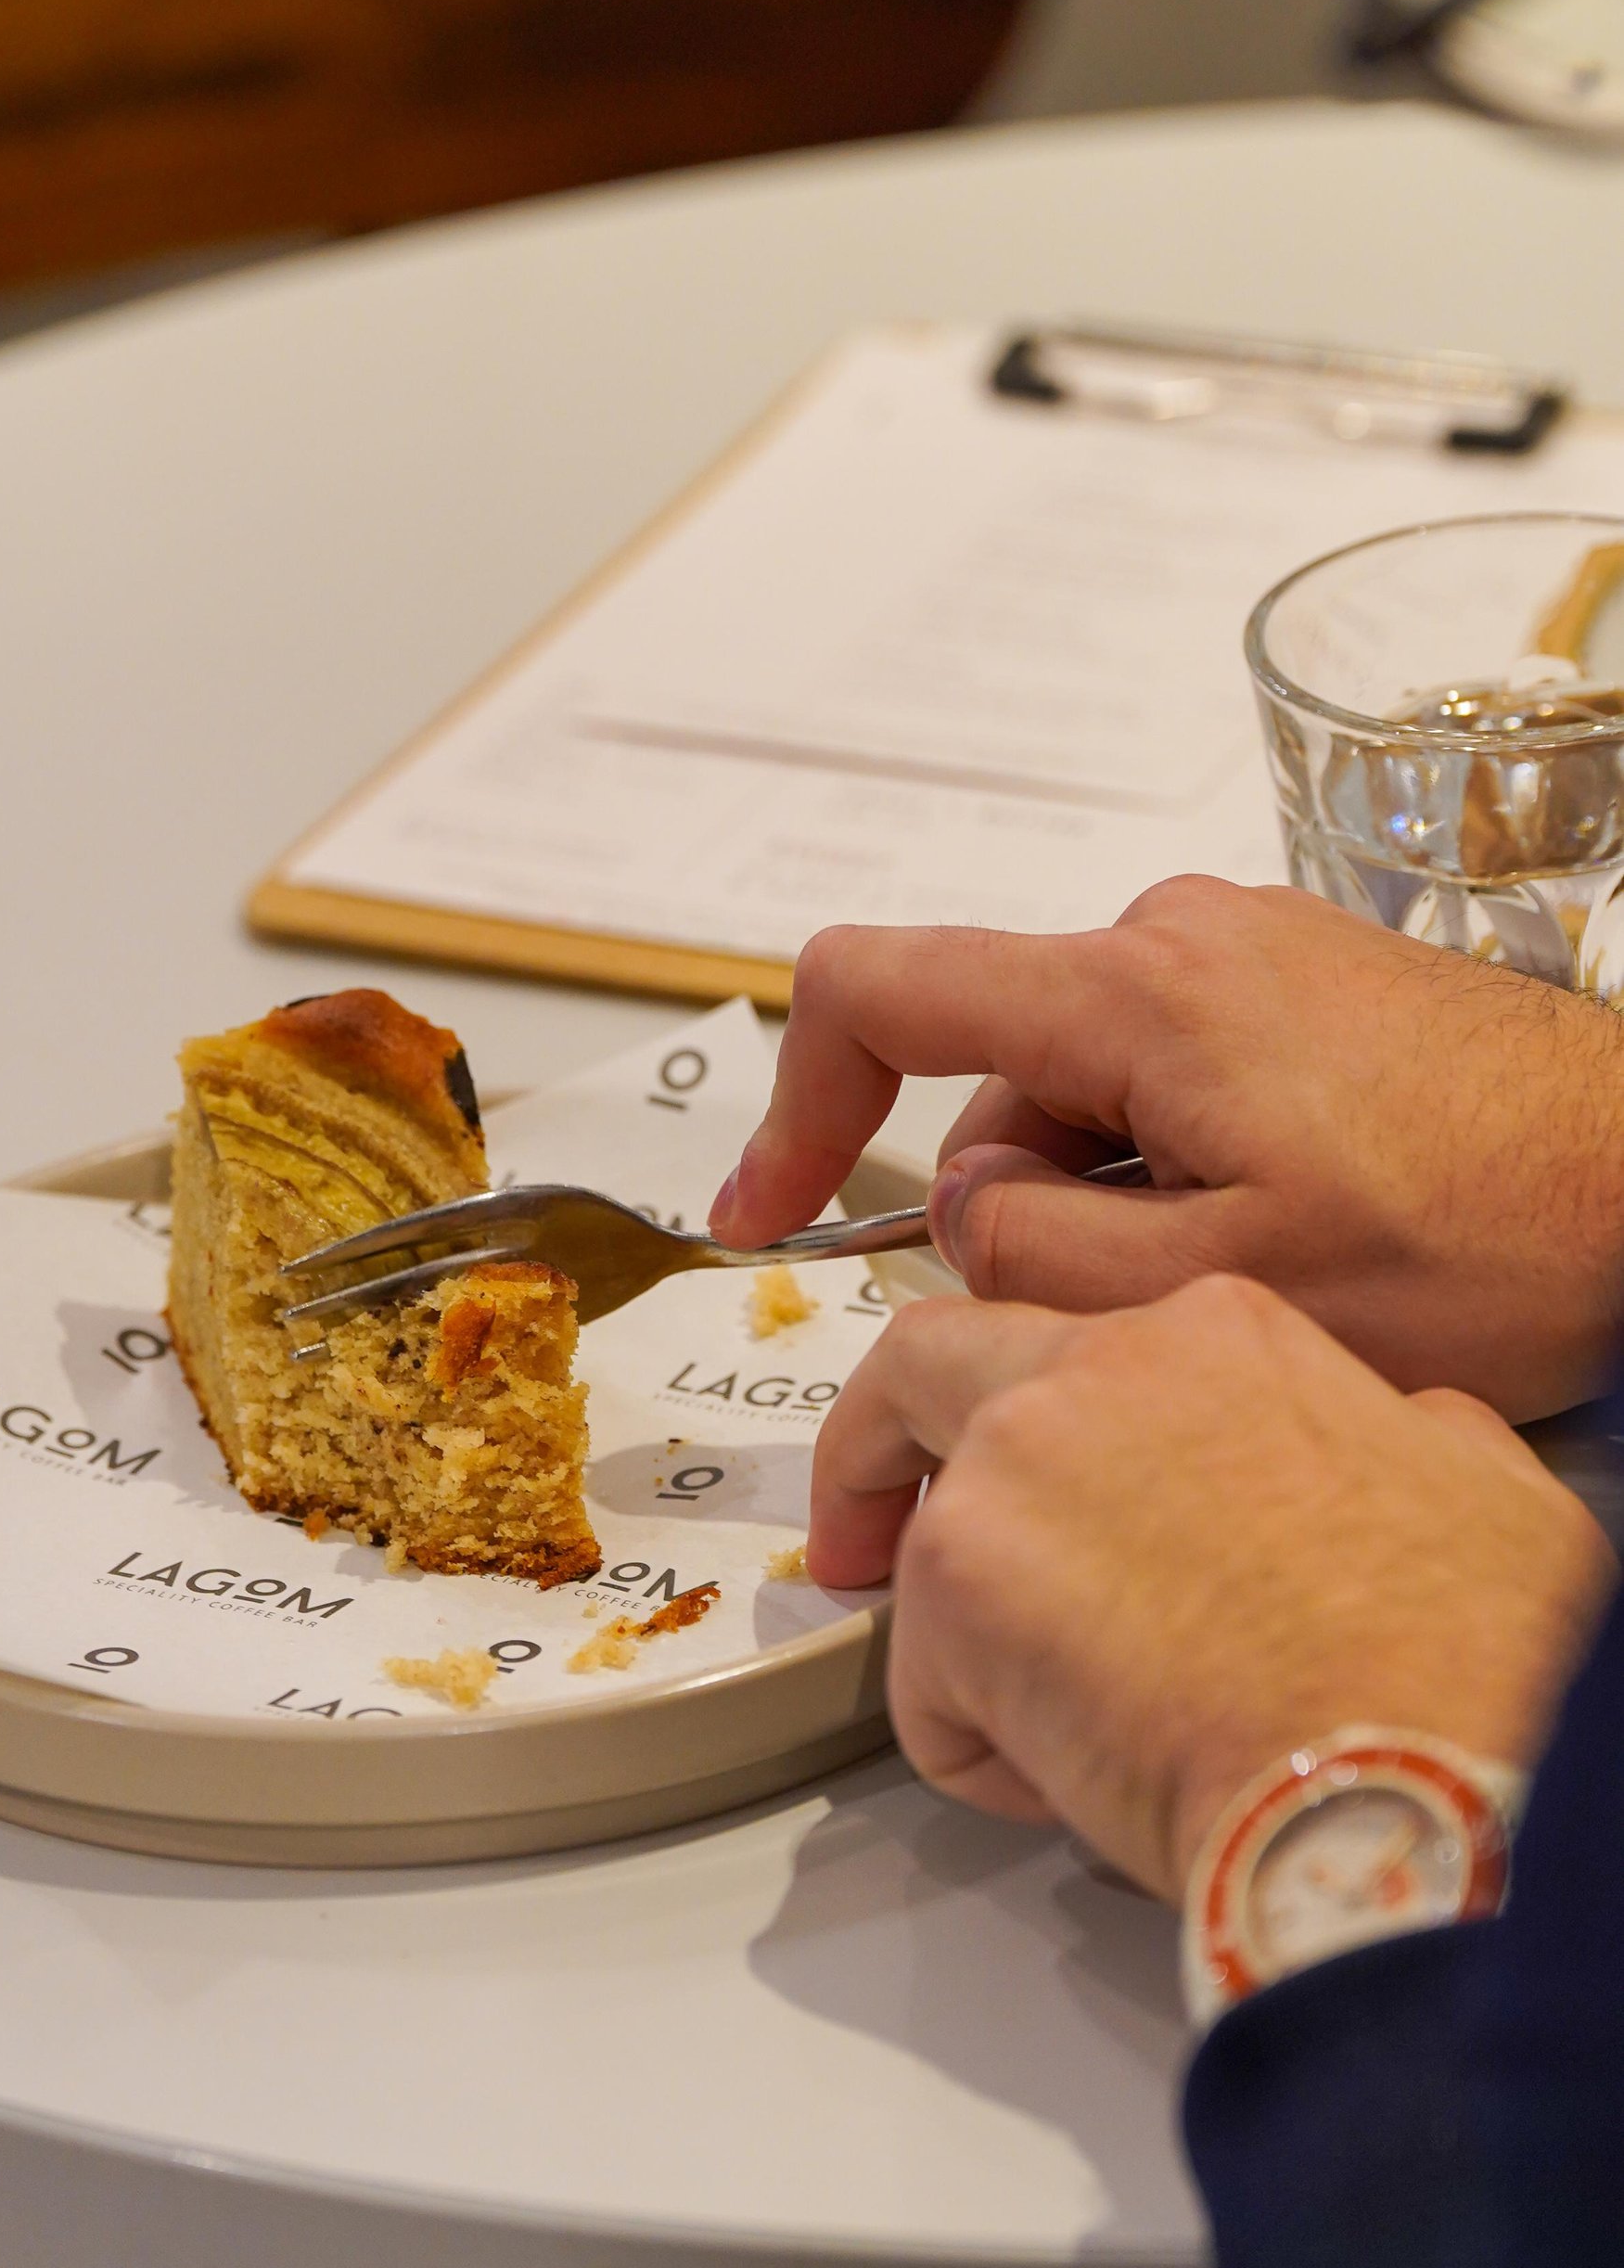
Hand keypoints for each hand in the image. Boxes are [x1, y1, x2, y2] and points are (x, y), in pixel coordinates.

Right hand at [711, 877, 1623, 1418]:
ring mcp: (1251, 951)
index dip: (793, 1105)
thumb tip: (969, 1221)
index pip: (878, 992)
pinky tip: (1290, 1241)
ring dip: (1117, 1199)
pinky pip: (1180, 1073)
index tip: (769, 1209)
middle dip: (1019, 1211)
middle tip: (1122, 1331)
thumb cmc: (1497, 1232)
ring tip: (1250, 1292)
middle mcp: (1180, 936)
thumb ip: (1044, 1257)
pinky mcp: (1307, 986)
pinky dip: (1184, 1164)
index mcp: (1135, 992)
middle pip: (999, 1072)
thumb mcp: (1228, 1292)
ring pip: (1094, 1087)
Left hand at [815, 1275, 1612, 1897]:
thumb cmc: (1454, 1659)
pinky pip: (924, 1686)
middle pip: (928, 1364)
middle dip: (879, 1444)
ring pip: (929, 1542)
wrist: (1395, 1768)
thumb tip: (1397, 1438)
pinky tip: (1078, 1783)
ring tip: (1067, 1736)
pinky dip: (978, 1749)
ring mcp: (1012, 1463)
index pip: (1081, 1346)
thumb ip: (1397, 1433)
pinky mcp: (955, 1580)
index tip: (1054, 1485)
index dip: (1063, 1430)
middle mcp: (1095, 1365)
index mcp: (1219, 1332)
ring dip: (971, 1641)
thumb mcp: (1478, 1486)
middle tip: (869, 1531)